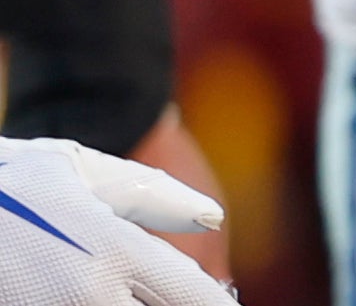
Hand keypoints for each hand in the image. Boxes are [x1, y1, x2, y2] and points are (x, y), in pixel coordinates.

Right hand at [0, 134, 237, 304]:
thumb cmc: (11, 180)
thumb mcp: (84, 173)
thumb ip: (157, 198)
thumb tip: (213, 218)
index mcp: (113, 252)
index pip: (191, 297)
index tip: (225, 305)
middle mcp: (87, 297)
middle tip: (171, 296)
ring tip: (126, 290)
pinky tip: (83, 297)